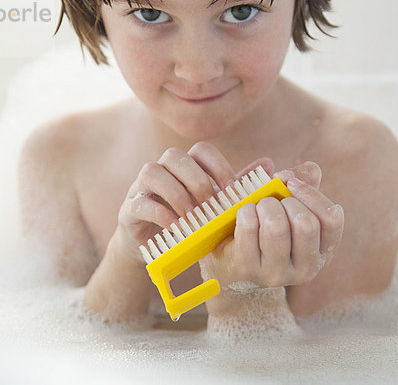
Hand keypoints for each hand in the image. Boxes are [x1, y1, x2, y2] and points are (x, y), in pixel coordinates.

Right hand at [116, 141, 273, 264]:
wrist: (157, 249)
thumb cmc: (191, 222)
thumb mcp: (216, 206)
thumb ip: (237, 186)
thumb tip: (268, 164)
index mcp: (186, 166)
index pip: (201, 149)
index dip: (218, 165)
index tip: (230, 190)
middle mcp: (162, 170)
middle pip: (175, 156)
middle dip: (197, 180)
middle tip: (210, 205)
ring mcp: (141, 188)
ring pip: (152, 171)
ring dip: (176, 194)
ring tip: (192, 217)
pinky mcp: (129, 209)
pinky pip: (140, 202)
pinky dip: (160, 213)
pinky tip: (176, 227)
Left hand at [201, 162, 343, 293]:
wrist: (231, 266)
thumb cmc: (263, 229)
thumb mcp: (286, 206)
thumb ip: (299, 183)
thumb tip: (304, 169)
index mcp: (322, 252)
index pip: (331, 219)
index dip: (311, 194)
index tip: (291, 182)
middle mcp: (306, 269)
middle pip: (305, 223)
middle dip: (285, 200)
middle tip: (270, 200)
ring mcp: (276, 273)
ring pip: (276, 227)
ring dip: (264, 205)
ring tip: (257, 206)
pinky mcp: (248, 269)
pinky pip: (249, 227)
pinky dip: (245, 211)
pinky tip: (242, 214)